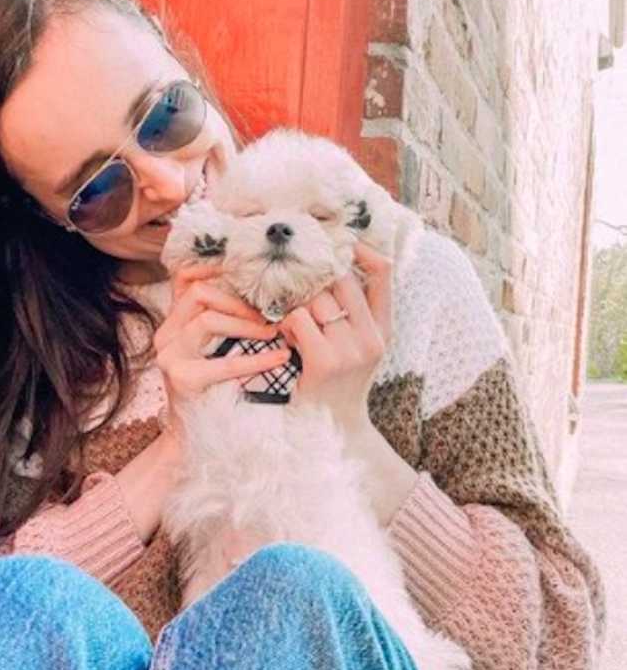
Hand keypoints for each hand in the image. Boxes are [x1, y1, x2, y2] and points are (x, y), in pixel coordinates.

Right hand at [154, 261, 291, 428]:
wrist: (195, 438)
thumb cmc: (213, 390)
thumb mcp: (212, 348)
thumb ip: (222, 320)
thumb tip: (260, 290)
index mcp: (173, 321)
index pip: (184, 277)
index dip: (213, 266)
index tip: (246, 269)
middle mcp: (166, 334)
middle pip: (199, 294)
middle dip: (240, 301)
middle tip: (269, 313)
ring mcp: (170, 356)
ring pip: (207, 319)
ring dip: (247, 324)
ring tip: (274, 333)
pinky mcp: (182, 379)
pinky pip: (223, 362)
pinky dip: (256, 359)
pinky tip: (278, 358)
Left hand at [279, 240, 391, 432]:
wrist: (333, 429)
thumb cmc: (337, 382)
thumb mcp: (356, 346)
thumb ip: (353, 312)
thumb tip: (335, 268)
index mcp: (383, 329)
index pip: (384, 274)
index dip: (364, 250)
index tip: (343, 240)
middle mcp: (372, 337)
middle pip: (341, 281)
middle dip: (314, 283)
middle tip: (299, 293)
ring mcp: (351, 350)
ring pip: (316, 300)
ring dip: (296, 307)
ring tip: (293, 325)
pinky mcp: (326, 361)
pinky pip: (299, 319)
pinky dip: (286, 324)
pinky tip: (287, 338)